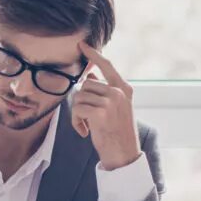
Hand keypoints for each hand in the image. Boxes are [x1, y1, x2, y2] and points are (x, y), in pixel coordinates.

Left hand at [70, 42, 140, 169]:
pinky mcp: (100, 112)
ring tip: (87, 126)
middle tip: (87, 118)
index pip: (107, 66)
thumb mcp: (115, 108)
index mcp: (125, 89)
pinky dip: (76, 121)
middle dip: (81, 100)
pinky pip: (76, 108)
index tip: (82, 45)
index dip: (94, 55)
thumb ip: (104, 91)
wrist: (124, 155)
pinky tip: (85, 131)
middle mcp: (119, 92)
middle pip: (86, 84)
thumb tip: (91, 75)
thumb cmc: (117, 133)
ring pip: (79, 96)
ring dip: (77, 113)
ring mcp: (110, 101)